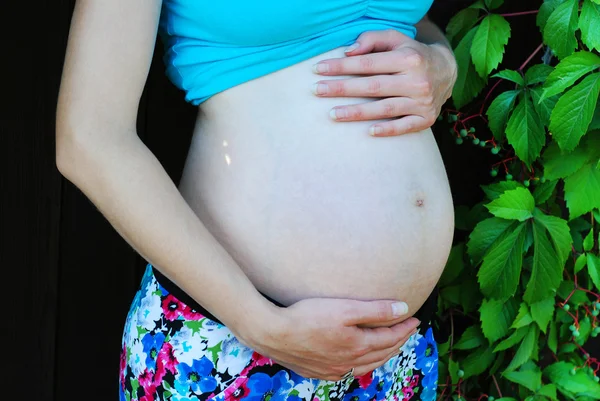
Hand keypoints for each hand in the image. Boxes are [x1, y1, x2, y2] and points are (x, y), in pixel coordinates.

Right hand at [242, 298, 419, 380]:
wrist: (273, 334)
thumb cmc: (308, 317)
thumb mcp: (345, 308)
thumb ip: (376, 310)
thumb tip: (404, 309)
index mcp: (358, 346)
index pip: (390, 338)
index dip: (404, 328)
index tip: (414, 319)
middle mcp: (349, 363)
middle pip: (381, 354)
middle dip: (397, 342)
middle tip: (407, 331)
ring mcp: (334, 370)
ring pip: (367, 365)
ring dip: (382, 355)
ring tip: (390, 345)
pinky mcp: (319, 372)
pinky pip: (349, 372)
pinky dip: (361, 364)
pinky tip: (359, 361)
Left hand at [312, 29, 457, 136]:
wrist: (447, 71)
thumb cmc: (412, 54)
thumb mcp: (396, 39)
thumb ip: (372, 40)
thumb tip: (348, 52)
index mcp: (408, 58)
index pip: (368, 63)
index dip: (342, 66)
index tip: (319, 70)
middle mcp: (416, 80)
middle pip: (373, 86)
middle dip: (342, 88)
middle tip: (318, 90)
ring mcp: (422, 101)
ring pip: (385, 108)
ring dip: (357, 112)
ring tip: (333, 114)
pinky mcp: (426, 118)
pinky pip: (404, 126)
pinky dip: (387, 129)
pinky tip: (368, 131)